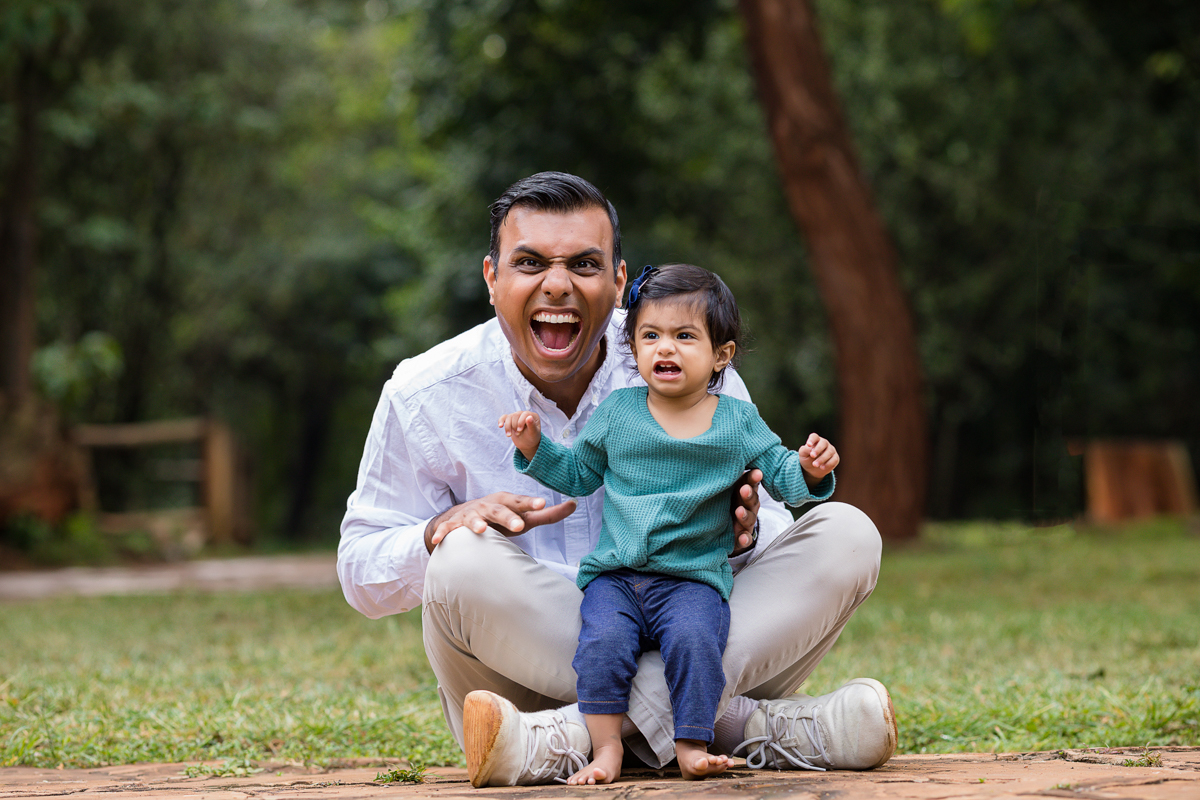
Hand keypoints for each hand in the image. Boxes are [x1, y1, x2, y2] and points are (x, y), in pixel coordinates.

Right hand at [425, 492, 576, 551]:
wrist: (462, 516)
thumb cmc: (500, 517)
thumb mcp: (523, 515)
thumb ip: (548, 513)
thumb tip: (575, 504)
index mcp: (506, 502)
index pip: (521, 502)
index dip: (531, 502)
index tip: (543, 503)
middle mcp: (489, 506)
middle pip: (500, 510)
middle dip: (509, 517)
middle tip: (520, 525)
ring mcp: (470, 515)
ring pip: (474, 518)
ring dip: (476, 523)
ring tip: (480, 530)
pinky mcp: (454, 525)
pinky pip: (447, 530)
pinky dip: (442, 534)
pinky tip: (438, 541)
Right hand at [498, 411, 541, 460]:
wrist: (527, 444)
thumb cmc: (532, 438)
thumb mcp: (533, 433)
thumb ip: (532, 425)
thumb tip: (529, 417)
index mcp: (532, 416)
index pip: (524, 414)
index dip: (520, 422)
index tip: (520, 430)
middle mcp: (524, 414)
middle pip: (515, 416)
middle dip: (514, 426)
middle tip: (518, 434)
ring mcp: (517, 416)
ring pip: (509, 417)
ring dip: (508, 427)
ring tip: (509, 435)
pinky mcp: (510, 420)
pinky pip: (504, 418)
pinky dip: (501, 421)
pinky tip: (500, 426)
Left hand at [729, 469, 761, 555]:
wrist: (729, 530)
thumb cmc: (728, 501)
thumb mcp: (729, 487)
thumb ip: (728, 475)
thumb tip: (719, 451)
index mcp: (744, 492)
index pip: (750, 483)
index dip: (753, 479)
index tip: (756, 472)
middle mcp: (748, 506)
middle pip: (751, 500)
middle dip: (748, 494)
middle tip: (744, 489)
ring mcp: (746, 523)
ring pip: (749, 518)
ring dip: (745, 515)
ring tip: (739, 512)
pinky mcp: (742, 537)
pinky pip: (745, 539)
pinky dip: (744, 539)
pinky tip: (742, 538)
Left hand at [798, 433, 838, 486]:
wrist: (812, 469)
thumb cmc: (806, 458)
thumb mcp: (803, 454)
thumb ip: (805, 450)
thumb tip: (810, 448)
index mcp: (815, 440)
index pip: (814, 436)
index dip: (812, 440)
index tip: (808, 445)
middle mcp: (824, 443)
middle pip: (823, 443)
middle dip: (818, 449)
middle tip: (812, 456)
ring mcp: (831, 450)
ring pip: (829, 452)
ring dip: (822, 459)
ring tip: (815, 465)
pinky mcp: (835, 458)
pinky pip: (834, 459)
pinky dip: (828, 464)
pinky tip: (822, 468)